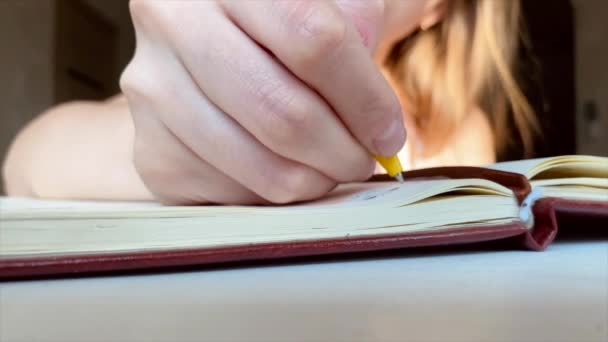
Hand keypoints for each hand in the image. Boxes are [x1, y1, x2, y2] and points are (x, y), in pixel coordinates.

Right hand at [120, 0, 405, 204]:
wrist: (213, 49)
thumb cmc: (283, 26)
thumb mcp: (327, 1)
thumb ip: (358, 28)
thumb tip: (375, 118)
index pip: (314, 40)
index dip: (365, 98)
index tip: (388, 133)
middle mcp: (171, 21)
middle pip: (281, 111)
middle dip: (341, 151)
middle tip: (364, 160)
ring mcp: (151, 89)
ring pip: (258, 163)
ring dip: (313, 180)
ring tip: (331, 167)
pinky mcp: (149, 149)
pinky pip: (230, 193)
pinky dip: (271, 193)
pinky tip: (281, 170)